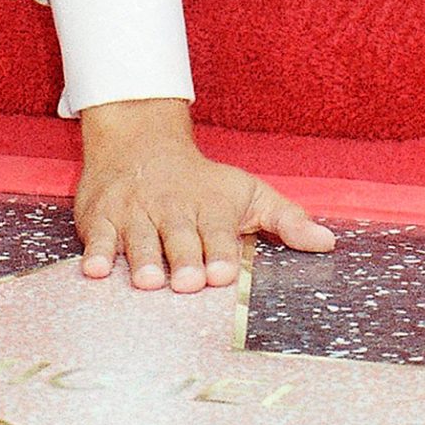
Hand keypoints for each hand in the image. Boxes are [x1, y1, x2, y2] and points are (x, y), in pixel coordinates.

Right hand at [75, 98, 335, 291]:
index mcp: (210, 206)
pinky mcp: (102, 217)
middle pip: (179, 236)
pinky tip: (96, 270)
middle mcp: (172, 209)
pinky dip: (96, 252)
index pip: (218, 231)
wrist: (140, 141)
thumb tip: (329, 243)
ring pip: (138, 238)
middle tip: (187, 283)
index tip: (224, 273)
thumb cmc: (202, 182)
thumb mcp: (247, 193)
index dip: (220, 251)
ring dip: (142, 259)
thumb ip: (286, 220)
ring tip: (148, 282)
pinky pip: (97, 236)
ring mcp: (135, 212)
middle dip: (183, 258)